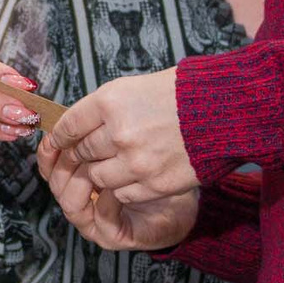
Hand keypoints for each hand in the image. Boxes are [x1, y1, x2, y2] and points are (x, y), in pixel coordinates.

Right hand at [38, 135, 199, 251]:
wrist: (180, 201)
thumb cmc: (153, 167)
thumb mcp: (125, 141)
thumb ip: (99, 130)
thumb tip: (77, 113)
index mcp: (76, 177)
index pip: (49, 165)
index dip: (50, 151)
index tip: (57, 135)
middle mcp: (79, 201)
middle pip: (56, 183)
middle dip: (66, 163)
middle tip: (81, 146)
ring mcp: (92, 221)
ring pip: (70, 203)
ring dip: (84, 181)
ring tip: (103, 164)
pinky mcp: (110, 236)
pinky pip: (101, 216)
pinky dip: (108, 199)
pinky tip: (123, 184)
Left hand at [47, 69, 193, 205]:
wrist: (224, 113)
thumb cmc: (179, 95)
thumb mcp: (133, 89)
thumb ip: (103, 109)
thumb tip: (75, 128)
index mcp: (110, 102)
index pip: (69, 125)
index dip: (61, 135)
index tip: (59, 140)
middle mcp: (119, 132)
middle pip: (81, 152)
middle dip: (81, 154)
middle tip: (86, 153)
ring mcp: (136, 161)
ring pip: (97, 177)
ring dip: (102, 172)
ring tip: (115, 163)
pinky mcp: (153, 183)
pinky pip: (122, 193)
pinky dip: (124, 187)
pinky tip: (134, 174)